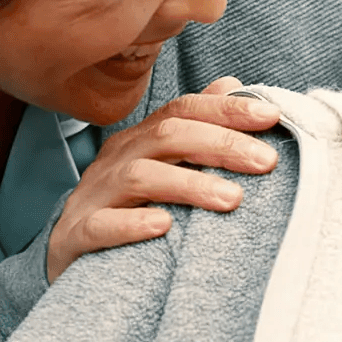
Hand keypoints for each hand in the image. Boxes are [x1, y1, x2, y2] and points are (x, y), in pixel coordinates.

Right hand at [46, 76, 280, 282]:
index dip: (227, 110)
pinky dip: (131, 224)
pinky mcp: (75, 236)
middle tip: (267, 162)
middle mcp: (117, 160)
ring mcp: (94, 196)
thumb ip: (198, 127)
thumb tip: (234, 83)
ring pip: (140, 178)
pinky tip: (163, 226)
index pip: (184, 110)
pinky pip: (100, 226)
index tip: (272, 117)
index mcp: (141, 140)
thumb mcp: (165, 166)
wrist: (68, 257)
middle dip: (222, 143)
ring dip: (190, 185)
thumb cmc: (129, 208)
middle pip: (168, 136)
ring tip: (233, 199)